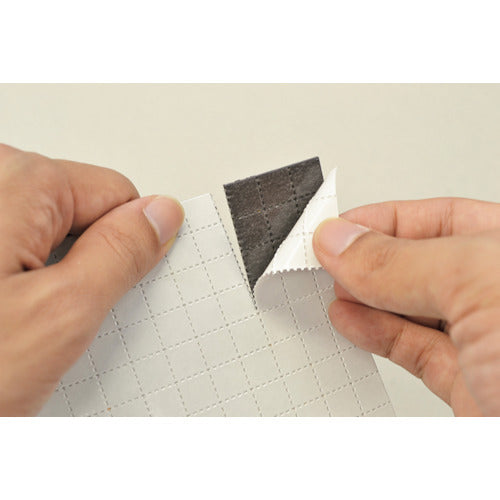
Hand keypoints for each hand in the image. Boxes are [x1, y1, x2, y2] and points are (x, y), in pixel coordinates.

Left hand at [0, 144, 183, 415]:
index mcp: (18, 181)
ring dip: (39, 270)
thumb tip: (161, 216)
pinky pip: (8, 239)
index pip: (118, 195)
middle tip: (44, 310)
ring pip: (40, 227)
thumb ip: (121, 255)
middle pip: (76, 208)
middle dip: (78, 258)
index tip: (102, 286)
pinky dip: (11, 272)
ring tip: (6, 316)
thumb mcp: (60, 316)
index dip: (124, 246)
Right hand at [313, 198, 499, 415]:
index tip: (340, 228)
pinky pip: (412, 349)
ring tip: (328, 284)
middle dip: (369, 258)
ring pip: (412, 308)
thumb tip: (342, 242)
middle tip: (326, 255)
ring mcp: (490, 344)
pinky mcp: (472, 388)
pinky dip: (373, 332)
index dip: (386, 219)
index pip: (444, 218)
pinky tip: (349, 318)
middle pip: (423, 263)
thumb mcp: (482, 285)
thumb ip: (402, 261)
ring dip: (363, 295)